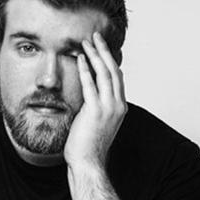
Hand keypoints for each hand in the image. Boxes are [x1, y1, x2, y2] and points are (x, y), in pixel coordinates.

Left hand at [64, 32, 126, 168]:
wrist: (88, 163)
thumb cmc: (89, 147)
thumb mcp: (97, 124)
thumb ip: (96, 109)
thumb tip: (89, 99)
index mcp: (120, 108)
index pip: (117, 78)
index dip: (110, 60)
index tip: (101, 48)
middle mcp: (117, 106)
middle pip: (113, 71)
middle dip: (104, 51)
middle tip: (95, 36)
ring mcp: (108, 108)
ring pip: (104, 74)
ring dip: (94, 55)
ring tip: (86, 42)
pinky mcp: (95, 111)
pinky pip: (90, 84)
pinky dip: (85, 69)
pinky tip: (79, 58)